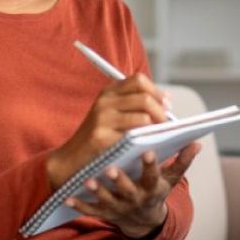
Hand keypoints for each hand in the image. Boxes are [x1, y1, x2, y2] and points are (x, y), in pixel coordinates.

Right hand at [46, 73, 170, 190]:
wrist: (72, 158)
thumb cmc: (100, 137)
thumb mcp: (112, 113)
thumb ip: (134, 104)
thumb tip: (167, 100)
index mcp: (108, 92)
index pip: (138, 80)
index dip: (156, 91)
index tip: (167, 104)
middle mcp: (104, 101)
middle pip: (144, 98)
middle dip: (161, 111)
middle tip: (166, 123)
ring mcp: (102, 118)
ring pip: (143, 116)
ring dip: (156, 127)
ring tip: (158, 135)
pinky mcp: (102, 137)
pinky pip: (134, 135)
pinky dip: (145, 139)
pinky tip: (146, 145)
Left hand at [65, 143, 200, 238]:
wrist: (143, 220)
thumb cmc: (156, 191)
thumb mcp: (171, 180)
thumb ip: (182, 161)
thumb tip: (197, 143)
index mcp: (152, 189)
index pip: (153, 176)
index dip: (152, 165)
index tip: (149, 151)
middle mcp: (136, 199)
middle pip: (128, 190)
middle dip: (119, 181)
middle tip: (110, 168)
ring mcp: (119, 207)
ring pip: (107, 200)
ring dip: (98, 192)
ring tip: (88, 180)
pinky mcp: (105, 213)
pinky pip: (91, 211)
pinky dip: (80, 206)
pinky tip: (69, 197)